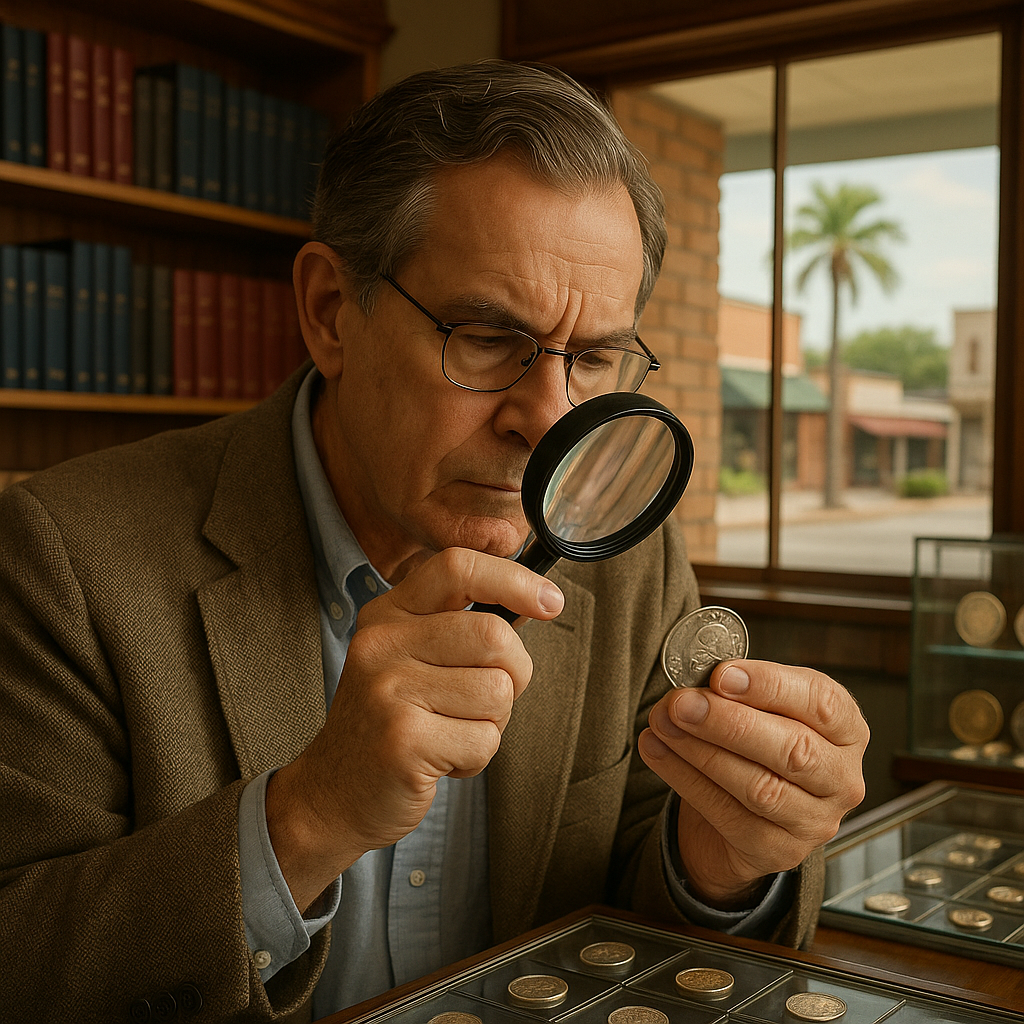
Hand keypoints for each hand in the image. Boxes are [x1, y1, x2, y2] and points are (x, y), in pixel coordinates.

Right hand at [266, 547, 563, 910]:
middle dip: (514, 674)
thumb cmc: (391, 724)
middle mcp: (382, 643)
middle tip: (487, 702)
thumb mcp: (412, 660)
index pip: (457, 566)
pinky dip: (476, 758)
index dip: (513, 579)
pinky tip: (440, 760)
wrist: (334, 795)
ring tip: (451, 733)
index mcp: (388, 615)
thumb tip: (537, 601)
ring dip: (492, 723)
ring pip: (497, 692)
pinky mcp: (404, 740)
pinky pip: (484, 740)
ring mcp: (389, 690)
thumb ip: (462, 628)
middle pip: (494, 635)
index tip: (550, 602)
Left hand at [639, 659, 867, 907]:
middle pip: (793, 749)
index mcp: (845, 729)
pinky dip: (685, 779)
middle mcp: (841, 778)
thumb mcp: (758, 708)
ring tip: (663, 723)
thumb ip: (737, 691)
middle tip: (682, 702)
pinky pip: (728, 815)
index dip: (770, 686)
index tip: (721, 674)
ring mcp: (815, 821)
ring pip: (760, 787)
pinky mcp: (779, 851)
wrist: (743, 817)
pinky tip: (657, 750)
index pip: (822, 703)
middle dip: (728, 722)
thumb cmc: (754, 746)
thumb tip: (696, 682)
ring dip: (701, 751)